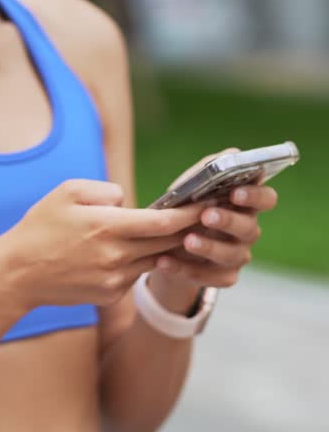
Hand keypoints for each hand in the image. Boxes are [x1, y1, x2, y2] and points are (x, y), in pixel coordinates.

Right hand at [6, 178, 205, 310]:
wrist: (17, 274)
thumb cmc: (40, 227)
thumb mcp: (67, 192)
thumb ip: (106, 190)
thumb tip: (129, 200)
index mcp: (108, 227)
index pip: (164, 221)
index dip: (190, 213)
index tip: (209, 202)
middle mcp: (116, 256)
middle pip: (168, 243)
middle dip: (190, 229)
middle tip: (210, 215)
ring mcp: (115, 280)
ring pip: (155, 260)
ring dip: (169, 248)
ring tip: (182, 232)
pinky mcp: (110, 295)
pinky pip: (135, 276)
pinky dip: (140, 263)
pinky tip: (139, 252)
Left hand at [155, 181, 278, 287]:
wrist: (167, 244)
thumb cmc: (187, 206)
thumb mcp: (193, 185)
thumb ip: (210, 169)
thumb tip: (230, 154)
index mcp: (246, 204)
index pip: (267, 198)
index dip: (256, 196)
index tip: (236, 193)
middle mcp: (248, 229)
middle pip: (250, 227)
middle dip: (228, 221)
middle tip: (207, 215)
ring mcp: (238, 255)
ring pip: (232, 255)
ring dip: (209, 247)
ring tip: (186, 240)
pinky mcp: (225, 276)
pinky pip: (211, 277)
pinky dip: (186, 270)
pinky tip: (164, 261)